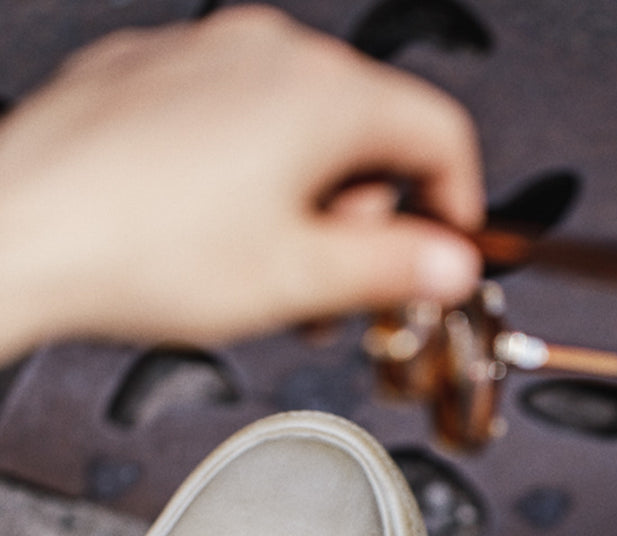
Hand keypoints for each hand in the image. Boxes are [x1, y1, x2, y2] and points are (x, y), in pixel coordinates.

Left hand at [0, 6, 483, 358]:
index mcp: (322, 95)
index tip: (443, 253)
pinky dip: (248, 173)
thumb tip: (447, 264)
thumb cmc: (138, 249)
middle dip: (371, 216)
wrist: (18, 229)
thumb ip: (394, 269)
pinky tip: (216, 236)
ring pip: (298, 125)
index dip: (458, 206)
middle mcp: (267, 53)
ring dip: (309, 201)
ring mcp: (204, 54)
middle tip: (344, 286)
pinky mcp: (152, 74)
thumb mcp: (298, 281)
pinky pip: (233, 117)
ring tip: (275, 272)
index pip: (440, 134)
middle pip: (368, 130)